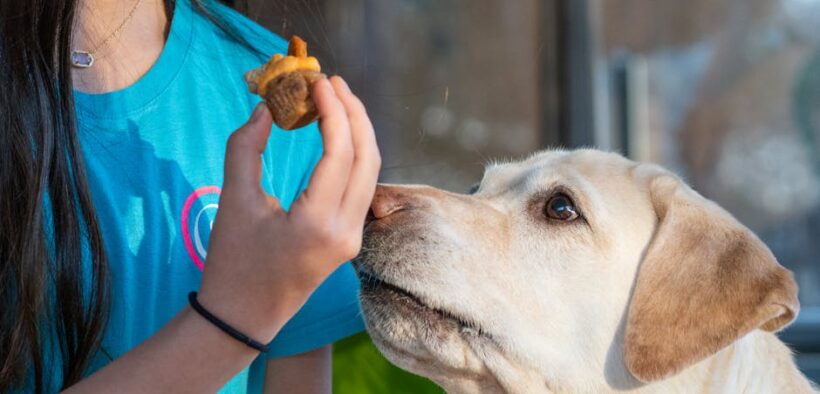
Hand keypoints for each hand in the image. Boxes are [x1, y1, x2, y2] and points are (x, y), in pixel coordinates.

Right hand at [198, 76, 379, 342]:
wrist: (243, 317)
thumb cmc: (232, 262)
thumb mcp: (233, 202)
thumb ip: (245, 148)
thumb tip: (266, 109)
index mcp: (318, 223)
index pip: (341, 154)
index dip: (334, 111)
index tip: (319, 82)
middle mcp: (346, 231)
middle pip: (368, 159)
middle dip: (355, 114)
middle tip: (333, 83)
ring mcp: (353, 237)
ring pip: (370, 173)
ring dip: (358, 133)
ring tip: (337, 100)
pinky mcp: (350, 239)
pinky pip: (362, 187)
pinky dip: (354, 155)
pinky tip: (337, 134)